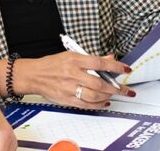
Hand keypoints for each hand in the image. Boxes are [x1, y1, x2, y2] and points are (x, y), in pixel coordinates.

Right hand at [17, 51, 133, 108]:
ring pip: (94, 96)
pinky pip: (86, 105)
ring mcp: (69, 88)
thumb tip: (109, 59)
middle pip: (99, 83)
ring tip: (114, 94)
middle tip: (126, 90)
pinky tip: (104, 102)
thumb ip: (91, 59)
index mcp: (75, 60)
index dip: (115, 67)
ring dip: (108, 96)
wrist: (34, 75)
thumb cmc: (52, 64)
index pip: (99, 63)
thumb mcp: (71, 55)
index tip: (126, 69)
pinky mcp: (67, 99)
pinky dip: (98, 105)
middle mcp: (73, 74)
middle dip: (116, 88)